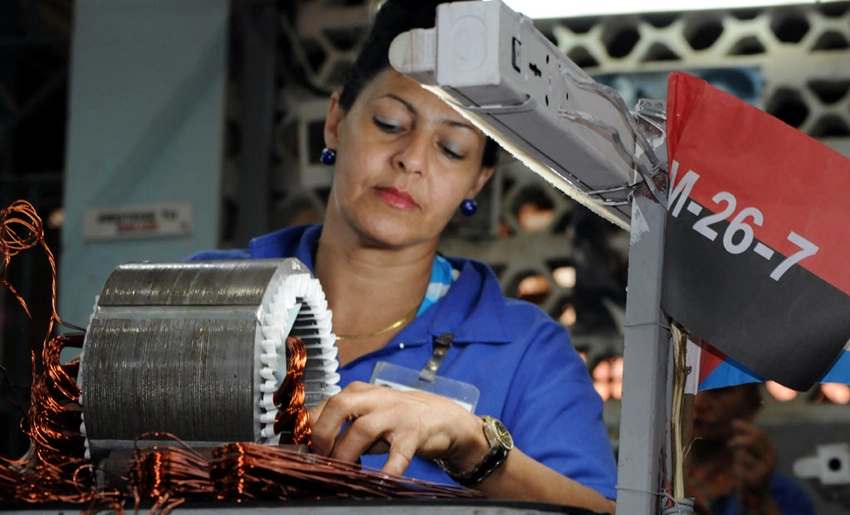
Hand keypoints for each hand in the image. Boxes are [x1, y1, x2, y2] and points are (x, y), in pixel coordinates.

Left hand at [307, 381, 485, 475]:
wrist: (440, 416)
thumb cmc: (396, 418)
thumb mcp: (366, 414)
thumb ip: (340, 426)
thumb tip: (309, 446)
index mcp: (359, 392)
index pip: (325, 404)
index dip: (309, 428)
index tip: (300, 449)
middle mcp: (375, 398)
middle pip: (340, 406)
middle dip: (323, 432)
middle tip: (320, 456)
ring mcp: (395, 414)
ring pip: (364, 429)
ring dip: (347, 454)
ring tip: (344, 472)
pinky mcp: (413, 433)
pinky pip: (399, 453)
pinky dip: (389, 468)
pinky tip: (381, 481)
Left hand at [729, 419, 776, 506]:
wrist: (756, 494)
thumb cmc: (752, 470)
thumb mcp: (751, 453)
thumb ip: (745, 438)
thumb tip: (735, 422)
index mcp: (772, 452)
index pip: (760, 434)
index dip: (746, 427)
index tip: (733, 423)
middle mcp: (771, 460)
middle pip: (752, 441)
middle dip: (738, 440)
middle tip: (729, 444)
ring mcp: (764, 470)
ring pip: (744, 455)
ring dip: (737, 458)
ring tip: (740, 464)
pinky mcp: (755, 479)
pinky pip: (739, 467)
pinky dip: (737, 468)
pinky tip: (741, 473)